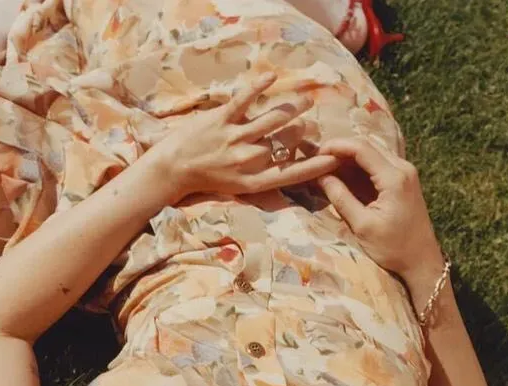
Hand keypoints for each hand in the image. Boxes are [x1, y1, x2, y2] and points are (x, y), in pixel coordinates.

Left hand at [150, 72, 340, 198]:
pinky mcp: (220, 120)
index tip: (335, 159)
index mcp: (253, 181)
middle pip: (285, 141)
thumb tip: (286, 159)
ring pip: (273, 119)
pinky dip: (258, 86)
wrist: (172, 171)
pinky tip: (272, 77)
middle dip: (301, 131)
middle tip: (311, 124)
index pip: (291, 174)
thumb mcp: (236, 186)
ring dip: (293, 107)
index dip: (314, 166)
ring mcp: (234, 138)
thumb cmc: (205, 178)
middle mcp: (247, 160)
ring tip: (308, 100)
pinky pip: (244, 100)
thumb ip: (261, 173)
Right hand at [315, 137, 442, 282]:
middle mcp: (402, 168)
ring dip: (348, 160)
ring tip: (325, 169)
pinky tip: (342, 178)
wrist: (421, 261)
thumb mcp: (363, 226)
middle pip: (367, 148)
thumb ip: (341, 198)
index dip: (337, 146)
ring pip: (371, 155)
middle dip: (341, 152)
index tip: (316, 152)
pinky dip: (358, 170)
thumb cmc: (393, 248)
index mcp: (394, 177)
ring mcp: (404, 173)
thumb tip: (321, 177)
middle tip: (317, 161)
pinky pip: (377, 167)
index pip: (362, 148)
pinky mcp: (402, 182)